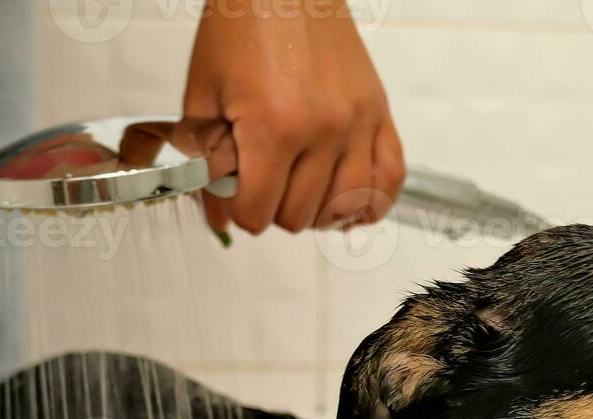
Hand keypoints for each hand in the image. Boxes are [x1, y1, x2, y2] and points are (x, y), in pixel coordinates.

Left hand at [181, 0, 405, 234]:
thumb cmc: (241, 28)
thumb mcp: (203, 95)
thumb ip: (204, 161)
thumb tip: (216, 215)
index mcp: (274, 127)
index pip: (257, 212)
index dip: (238, 210)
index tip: (233, 192)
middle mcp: (323, 131)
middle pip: (298, 216)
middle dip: (272, 208)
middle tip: (261, 181)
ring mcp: (357, 124)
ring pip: (342, 208)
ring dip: (315, 212)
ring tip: (298, 192)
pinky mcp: (379, 113)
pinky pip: (390, 179)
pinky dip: (370, 203)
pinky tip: (348, 206)